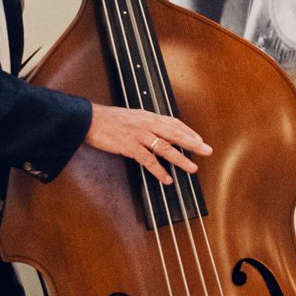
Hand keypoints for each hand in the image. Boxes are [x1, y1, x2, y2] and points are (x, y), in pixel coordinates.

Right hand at [86, 105, 210, 181]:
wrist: (88, 119)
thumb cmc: (109, 119)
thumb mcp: (132, 116)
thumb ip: (146, 123)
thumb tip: (158, 131)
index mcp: (148, 116)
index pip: (174, 123)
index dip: (189, 132)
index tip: (200, 140)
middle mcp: (146, 124)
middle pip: (175, 133)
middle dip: (193, 143)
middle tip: (207, 151)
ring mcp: (138, 135)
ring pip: (164, 147)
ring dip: (180, 159)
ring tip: (192, 168)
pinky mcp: (128, 146)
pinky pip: (147, 160)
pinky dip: (158, 170)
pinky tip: (166, 179)